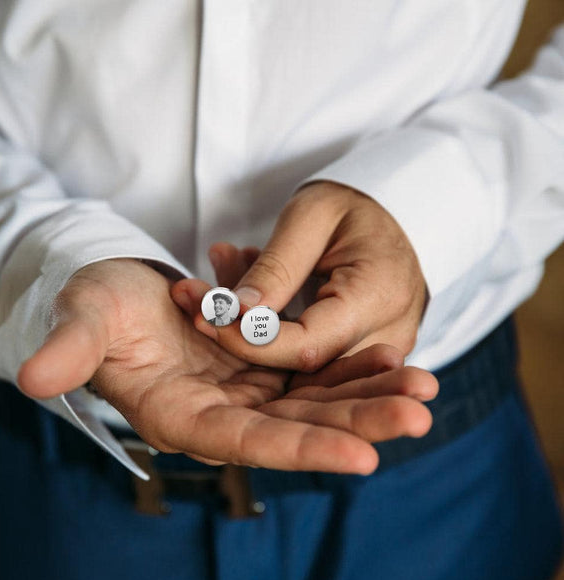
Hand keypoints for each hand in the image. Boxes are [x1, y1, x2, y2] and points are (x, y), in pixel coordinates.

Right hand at [18, 258, 435, 473]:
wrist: (121, 286)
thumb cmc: (99, 304)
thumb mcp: (84, 318)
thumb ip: (71, 347)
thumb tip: (33, 376)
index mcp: (182, 416)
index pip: (248, 444)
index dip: (303, 450)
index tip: (365, 458)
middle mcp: (223, 411)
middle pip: (298, 426)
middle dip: (359, 422)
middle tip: (420, 413)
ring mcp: (247, 389)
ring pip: (315, 399)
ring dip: (368, 394)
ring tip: (423, 386)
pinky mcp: (261, 364)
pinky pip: (314, 369)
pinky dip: (350, 365)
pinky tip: (391, 357)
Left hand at [174, 181, 426, 370]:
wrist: (395, 214)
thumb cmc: (354, 206)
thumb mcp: (312, 217)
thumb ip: (276, 267)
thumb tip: (238, 313)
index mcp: (378, 297)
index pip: (305, 346)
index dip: (250, 340)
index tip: (206, 317)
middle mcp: (386, 335)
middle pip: (300, 363)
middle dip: (240, 337)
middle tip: (194, 300)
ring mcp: (376, 349)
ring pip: (299, 363)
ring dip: (250, 331)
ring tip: (216, 284)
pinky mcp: (361, 351)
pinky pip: (309, 354)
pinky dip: (270, 330)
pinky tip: (244, 295)